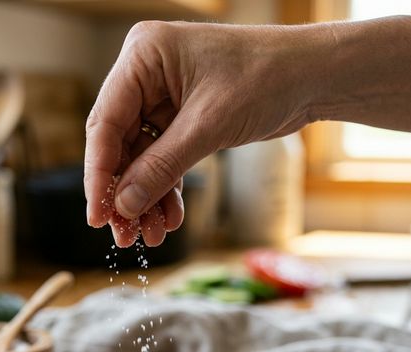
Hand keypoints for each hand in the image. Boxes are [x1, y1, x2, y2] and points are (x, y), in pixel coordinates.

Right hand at [84, 20, 320, 246]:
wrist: (313, 77)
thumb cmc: (266, 78)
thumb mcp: (208, 126)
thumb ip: (161, 167)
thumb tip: (124, 206)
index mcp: (143, 56)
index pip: (105, 123)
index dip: (99, 175)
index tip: (96, 216)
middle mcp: (146, 76)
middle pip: (118, 146)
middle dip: (124, 194)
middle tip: (124, 235)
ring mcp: (162, 99)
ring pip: (140, 159)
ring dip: (145, 199)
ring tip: (152, 236)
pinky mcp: (180, 119)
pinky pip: (163, 161)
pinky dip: (166, 190)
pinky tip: (170, 218)